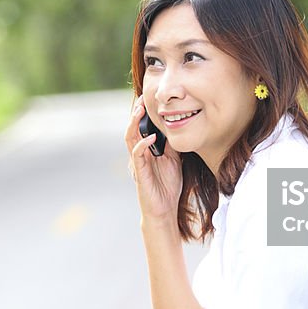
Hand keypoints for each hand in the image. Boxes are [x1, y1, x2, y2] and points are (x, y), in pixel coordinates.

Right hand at [125, 96, 182, 224]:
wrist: (165, 209)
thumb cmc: (168, 186)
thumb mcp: (174, 160)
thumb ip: (172, 146)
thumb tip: (177, 127)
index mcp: (146, 150)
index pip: (140, 128)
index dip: (142, 114)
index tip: (148, 99)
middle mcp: (139, 155)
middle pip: (132, 129)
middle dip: (135, 113)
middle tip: (141, 99)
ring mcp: (137, 163)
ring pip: (130, 139)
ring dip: (134, 123)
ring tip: (139, 111)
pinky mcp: (139, 173)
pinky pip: (137, 155)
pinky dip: (143, 145)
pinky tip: (151, 138)